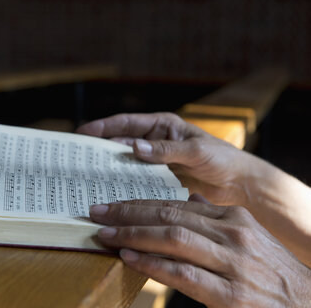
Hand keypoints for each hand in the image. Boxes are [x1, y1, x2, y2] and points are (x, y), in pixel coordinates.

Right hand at [77, 113, 256, 205]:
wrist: (239, 184)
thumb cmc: (222, 159)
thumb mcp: (196, 151)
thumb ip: (166, 149)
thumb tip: (133, 148)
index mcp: (162, 126)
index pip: (127, 123)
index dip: (103, 127)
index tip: (83, 133)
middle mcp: (154, 142)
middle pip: (120, 143)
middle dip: (99, 149)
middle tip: (77, 157)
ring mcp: (154, 162)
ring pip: (125, 163)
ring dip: (108, 169)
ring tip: (87, 176)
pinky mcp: (157, 180)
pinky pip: (135, 180)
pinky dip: (123, 185)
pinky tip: (110, 192)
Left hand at [89, 196, 310, 307]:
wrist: (307, 305)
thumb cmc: (270, 271)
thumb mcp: (247, 237)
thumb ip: (214, 220)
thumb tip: (186, 203)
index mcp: (233, 218)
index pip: (176, 204)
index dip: (140, 203)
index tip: (113, 203)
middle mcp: (232, 234)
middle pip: (170, 216)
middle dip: (129, 213)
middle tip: (98, 212)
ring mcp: (232, 263)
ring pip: (173, 239)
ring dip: (133, 235)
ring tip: (105, 234)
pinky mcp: (230, 294)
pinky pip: (183, 274)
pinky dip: (152, 264)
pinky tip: (129, 258)